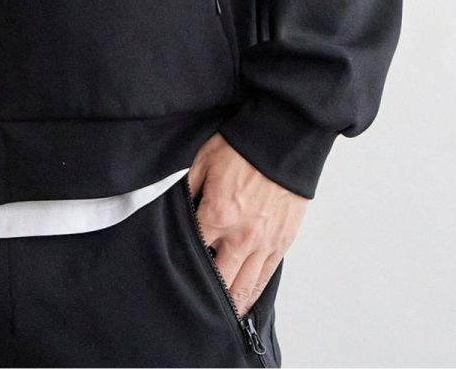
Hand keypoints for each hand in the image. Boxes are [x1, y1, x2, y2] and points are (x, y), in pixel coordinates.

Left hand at [186, 132, 308, 316]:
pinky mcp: (283, 242)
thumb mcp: (203, 161)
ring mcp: (264, 242)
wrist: (283, 140)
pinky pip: (267, 277)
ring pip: (245, 287)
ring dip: (231, 303)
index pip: (193, 253)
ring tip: (219, 315)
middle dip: (205, 295)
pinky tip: (245, 301)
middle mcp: (241, 235)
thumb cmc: (242, 146)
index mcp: (217, 214)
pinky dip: (254, 293)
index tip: (172, 272)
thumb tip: (175, 211)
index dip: (181, 263)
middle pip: (219, 281)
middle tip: (192, 306)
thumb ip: (187, 191)